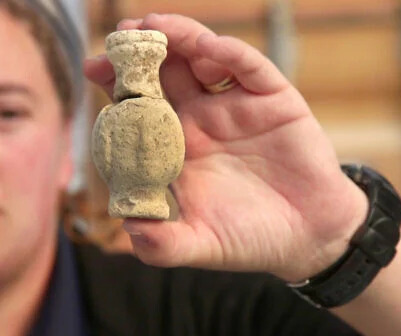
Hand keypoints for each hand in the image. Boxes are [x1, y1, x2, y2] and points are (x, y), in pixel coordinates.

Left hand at [84, 14, 367, 281]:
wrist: (307, 238)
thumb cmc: (247, 238)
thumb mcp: (200, 245)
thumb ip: (164, 245)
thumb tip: (130, 232)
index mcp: (174, 148)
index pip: (138, 107)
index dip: (115, 85)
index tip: (93, 67)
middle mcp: (200, 120)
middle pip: (164, 73)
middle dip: (141, 49)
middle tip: (122, 32)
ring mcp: (235, 107)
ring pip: (202, 59)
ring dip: (178, 38)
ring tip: (155, 25)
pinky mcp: (272, 101)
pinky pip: (249, 69)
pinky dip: (229, 54)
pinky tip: (208, 47)